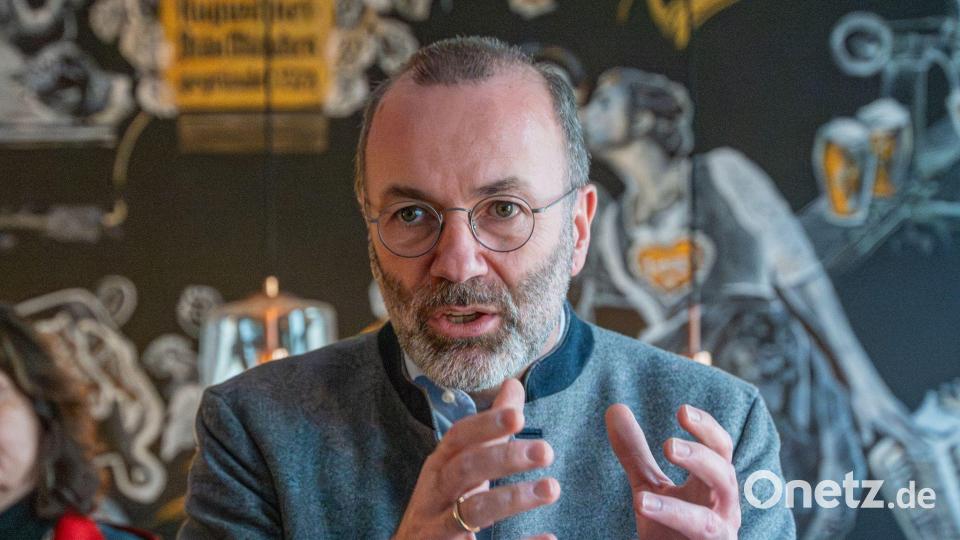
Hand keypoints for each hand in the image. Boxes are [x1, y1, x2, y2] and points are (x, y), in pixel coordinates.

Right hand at [393, 379, 560, 539]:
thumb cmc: (441, 504)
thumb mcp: (461, 464)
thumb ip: (491, 429)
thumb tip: (513, 384)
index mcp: (440, 466)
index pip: (459, 437)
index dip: (485, 425)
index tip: (518, 416)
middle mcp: (435, 494)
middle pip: (464, 469)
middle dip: (503, 458)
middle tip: (546, 451)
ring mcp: (439, 527)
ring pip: (472, 511)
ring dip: (512, 499)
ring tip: (551, 488)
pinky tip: (548, 539)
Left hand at [606, 404, 740, 538]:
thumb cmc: (671, 527)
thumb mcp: (650, 485)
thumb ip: (635, 452)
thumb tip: (615, 408)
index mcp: (713, 485)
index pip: (720, 450)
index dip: (707, 429)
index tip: (683, 411)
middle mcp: (723, 510)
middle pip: (724, 478)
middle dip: (700, 460)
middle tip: (668, 445)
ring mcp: (717, 538)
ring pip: (707, 524)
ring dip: (675, 510)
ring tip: (640, 500)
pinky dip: (670, 527)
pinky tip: (642, 510)